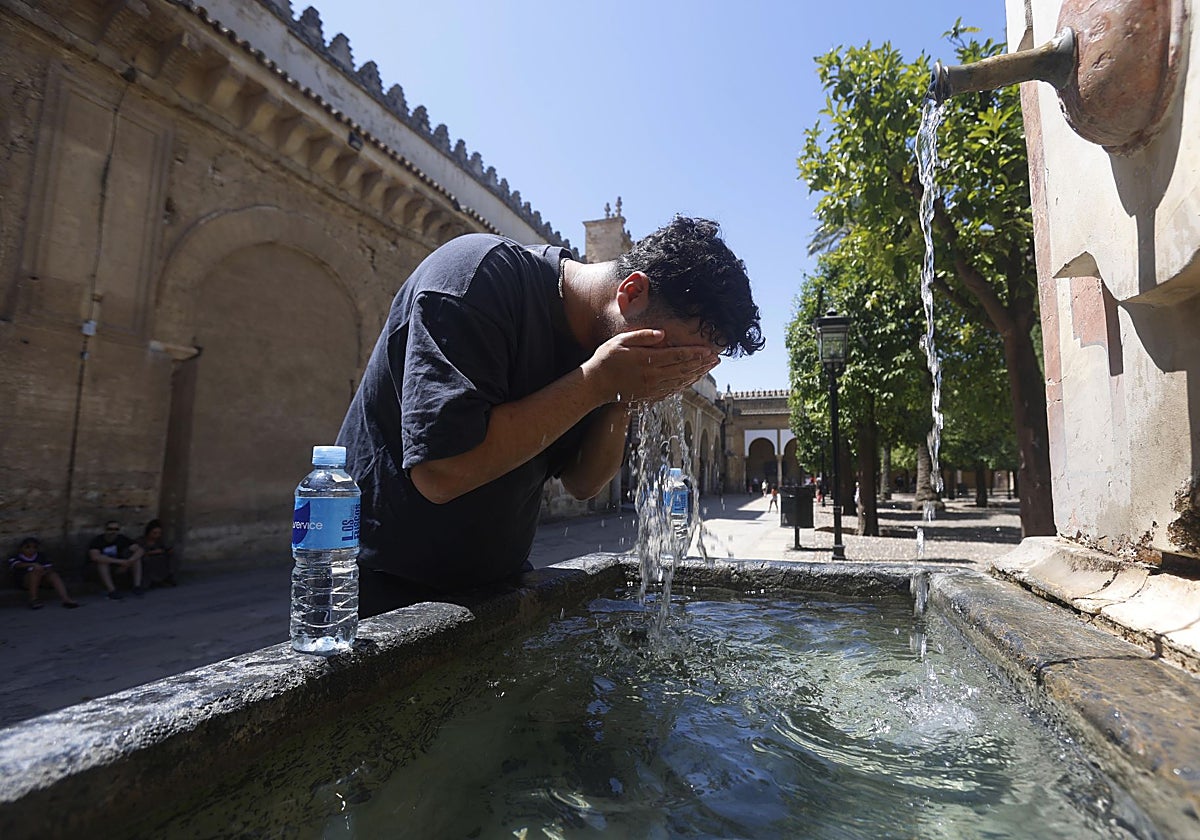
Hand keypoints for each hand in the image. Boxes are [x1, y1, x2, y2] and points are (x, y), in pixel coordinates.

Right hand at [584, 329, 718, 404]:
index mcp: (647, 361)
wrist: (596, 384)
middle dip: (702, 363)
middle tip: (716, 358)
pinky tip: (692, 379)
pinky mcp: (650, 395)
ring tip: (709, 367)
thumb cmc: (606, 359)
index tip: (709, 350)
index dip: (695, 353)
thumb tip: (663, 334)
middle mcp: (653, 376)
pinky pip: (673, 390)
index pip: (678, 356)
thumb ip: (643, 336)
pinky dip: (685, 384)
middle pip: (684, 369)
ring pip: (681, 381)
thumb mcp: (621, 341)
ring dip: (697, 374)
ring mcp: (652, 388)